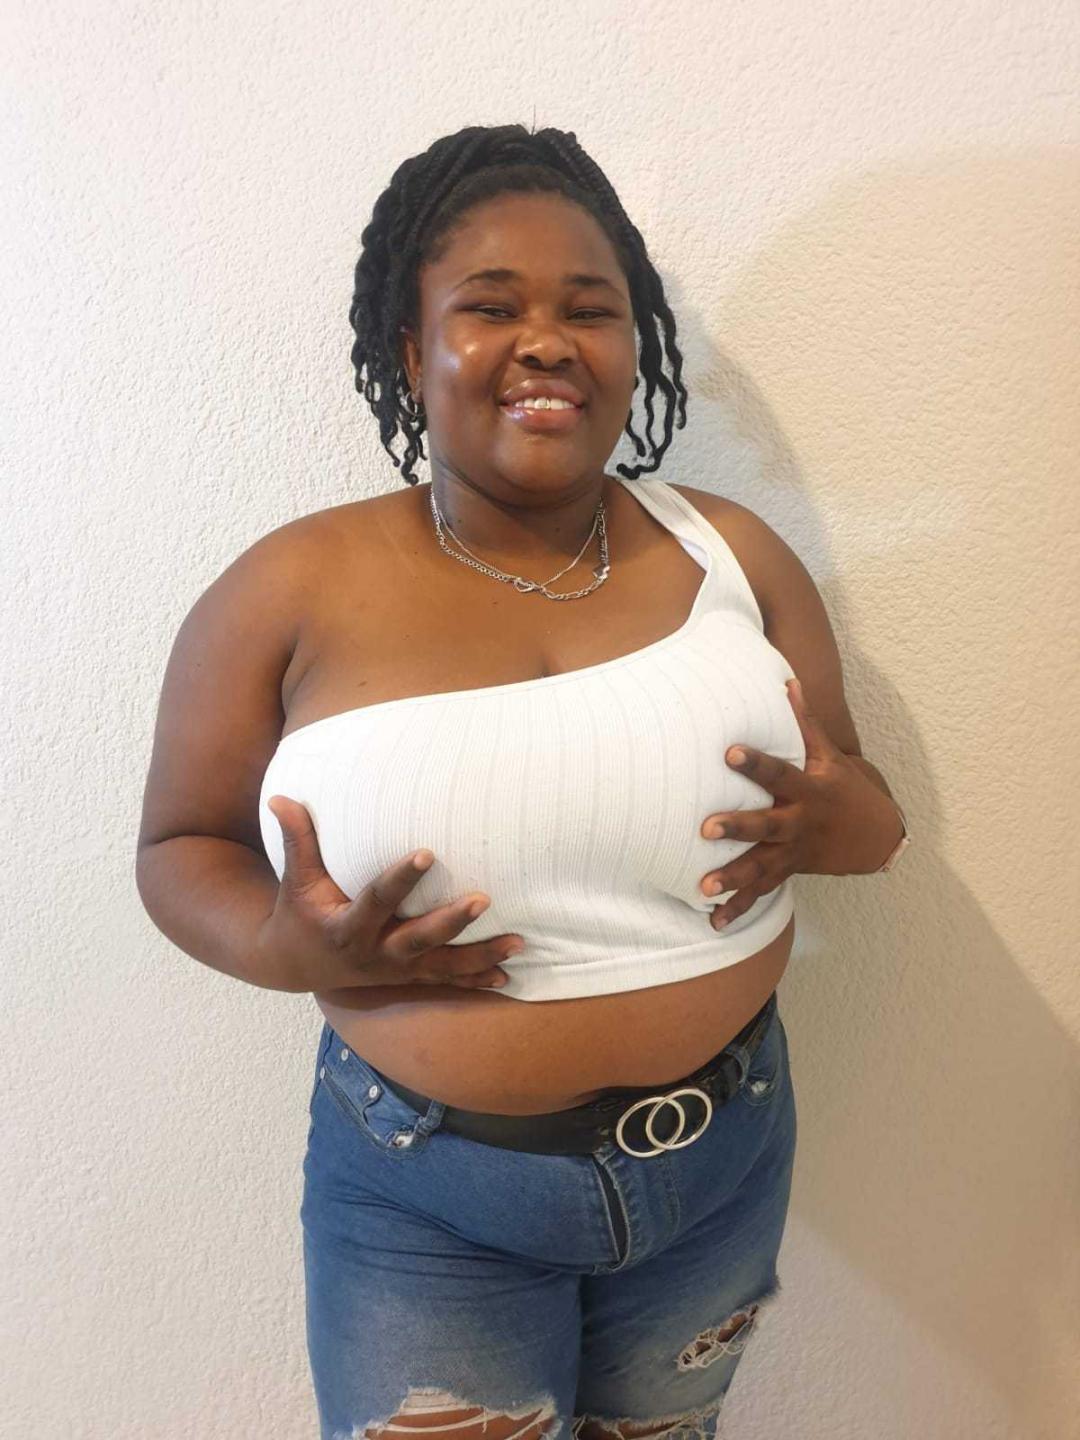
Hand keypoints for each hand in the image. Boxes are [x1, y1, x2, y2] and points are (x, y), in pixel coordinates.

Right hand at [257, 795, 524, 991]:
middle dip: (450, 923)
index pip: (377, 900)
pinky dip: (476, 979)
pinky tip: (508, 977)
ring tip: (518, 942)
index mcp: (347, 928)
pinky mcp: (408, 977)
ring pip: (442, 966)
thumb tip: (281, 797)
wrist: (294, 964)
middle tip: (482, 900)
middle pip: (418, 939)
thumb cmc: (299, 912)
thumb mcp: (296, 879)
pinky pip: (446, 980)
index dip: (400, 879)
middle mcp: (374, 953)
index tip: (427, 853)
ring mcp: (395, 970)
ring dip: (481, 957)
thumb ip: (297, 839)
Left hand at [698, 678, 904, 929]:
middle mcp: (800, 823)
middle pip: (766, 826)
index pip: (779, 773)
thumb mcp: (831, 756)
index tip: (730, 752)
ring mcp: (795, 851)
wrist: (876, 836)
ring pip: (761, 867)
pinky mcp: (790, 870)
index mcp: (809, 790)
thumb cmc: (845, 789)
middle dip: (738, 828)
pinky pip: (763, 892)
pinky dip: (740, 909)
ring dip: (733, 879)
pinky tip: (714, 923)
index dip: (756, 763)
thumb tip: (787, 680)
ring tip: (703, 888)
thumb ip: (804, 722)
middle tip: (706, 829)